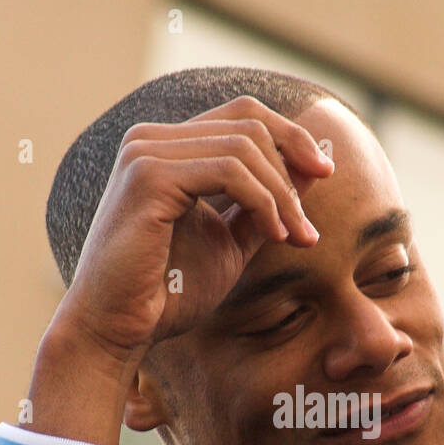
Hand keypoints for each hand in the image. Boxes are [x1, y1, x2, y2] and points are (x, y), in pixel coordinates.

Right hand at [56, 94, 333, 363]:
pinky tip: (275, 235)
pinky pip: (229, 170)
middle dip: (293, 169)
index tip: (324, 174)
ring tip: (295, 237)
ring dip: (282, 195)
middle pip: (249, 122)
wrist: (119, 329)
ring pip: (244, 146)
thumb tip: (314, 170)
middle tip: (308, 226)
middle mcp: (151, 140)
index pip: (242, 115)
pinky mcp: (148, 176)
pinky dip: (264, 202)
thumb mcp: (232, 242)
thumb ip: (265, 205)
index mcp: (167, 148)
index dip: (291, 137)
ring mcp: (146, 153)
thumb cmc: (166, 294)